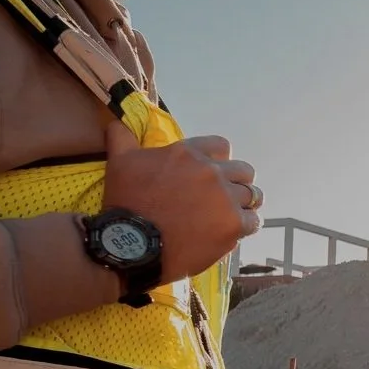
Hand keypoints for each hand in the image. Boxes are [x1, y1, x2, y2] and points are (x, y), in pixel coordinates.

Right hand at [103, 120, 261, 282]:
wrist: (132, 246)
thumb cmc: (125, 203)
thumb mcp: (119, 162)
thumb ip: (122, 138)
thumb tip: (115, 122)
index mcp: (189, 153)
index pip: (222, 146)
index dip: (219, 161)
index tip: (211, 174)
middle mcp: (212, 172)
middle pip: (243, 171)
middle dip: (236, 182)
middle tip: (222, 198)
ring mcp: (225, 199)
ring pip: (252, 196)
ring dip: (243, 204)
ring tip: (230, 215)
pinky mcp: (233, 225)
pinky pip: (253, 221)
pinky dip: (245, 226)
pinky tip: (231, 231)